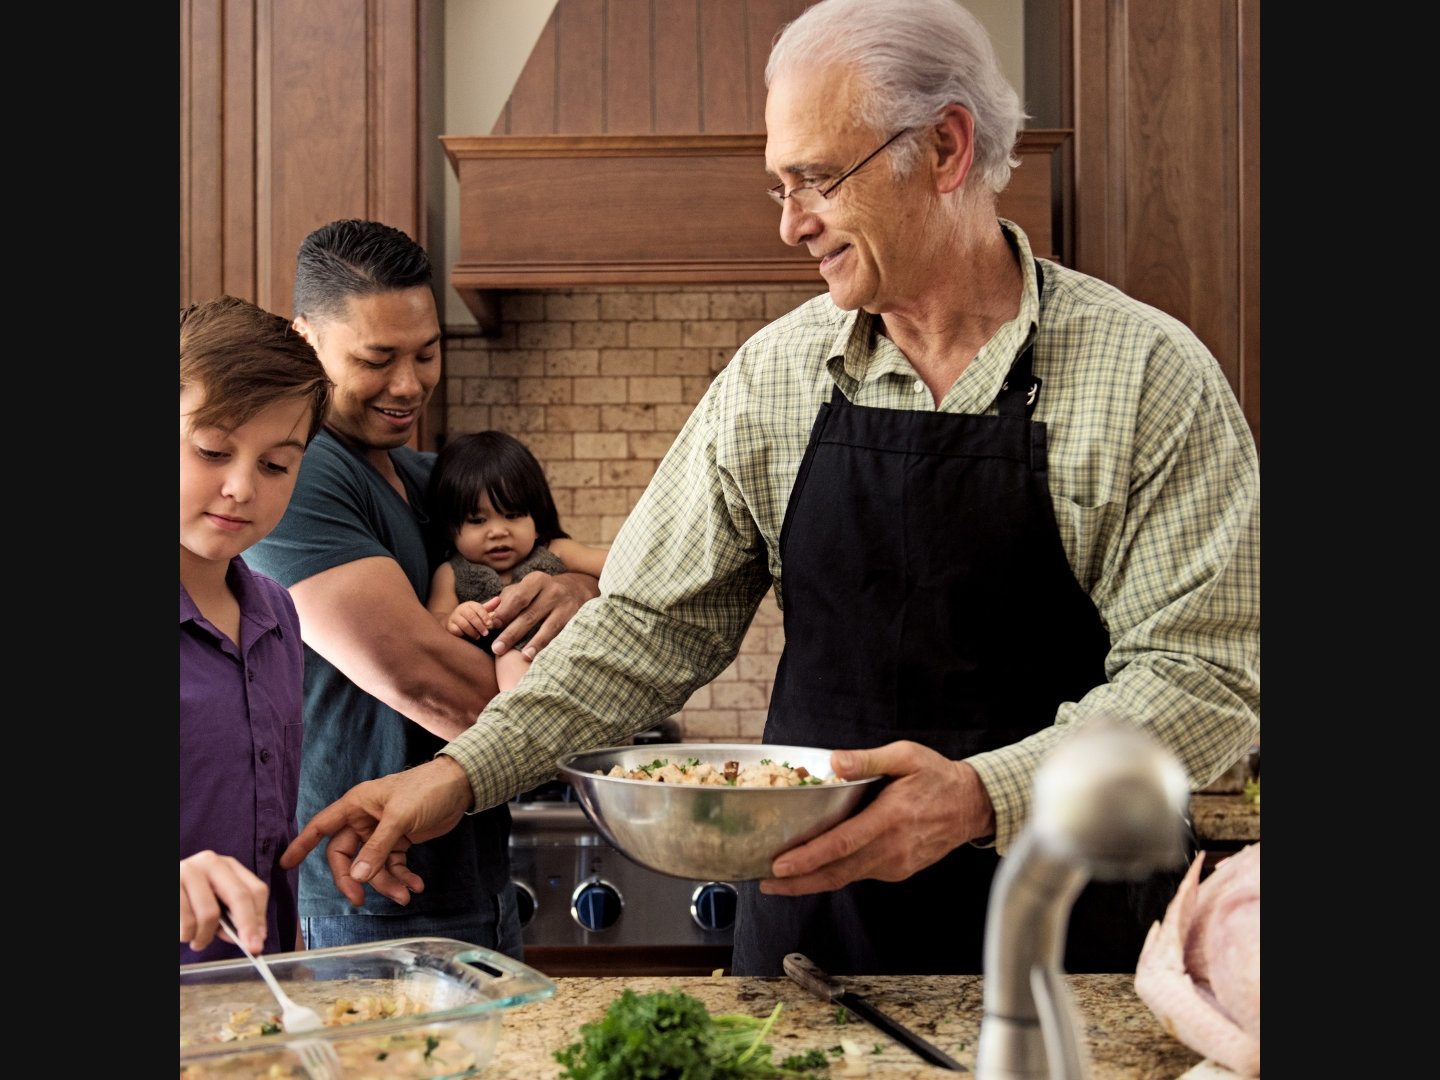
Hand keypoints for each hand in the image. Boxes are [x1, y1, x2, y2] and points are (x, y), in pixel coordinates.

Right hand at [181, 851, 268, 953]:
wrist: (161, 893)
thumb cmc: (188, 902)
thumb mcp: (213, 903)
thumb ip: (232, 917)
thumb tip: (253, 938)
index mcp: (227, 865)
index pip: (255, 889)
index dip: (260, 917)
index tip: (260, 940)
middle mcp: (210, 862)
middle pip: (239, 896)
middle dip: (247, 926)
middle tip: (251, 948)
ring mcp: (189, 871)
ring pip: (210, 914)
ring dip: (205, 937)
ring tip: (197, 940)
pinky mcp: (171, 885)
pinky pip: (187, 922)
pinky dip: (187, 935)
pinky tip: (184, 934)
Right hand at [281, 757, 474, 903]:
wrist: (459, 785)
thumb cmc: (426, 789)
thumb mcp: (401, 816)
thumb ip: (378, 846)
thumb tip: (358, 876)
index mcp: (356, 805)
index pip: (321, 827)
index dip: (302, 845)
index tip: (285, 864)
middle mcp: (365, 820)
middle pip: (346, 855)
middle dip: (354, 878)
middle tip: (361, 899)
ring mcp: (382, 832)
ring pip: (372, 865)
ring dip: (386, 883)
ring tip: (405, 895)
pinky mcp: (400, 840)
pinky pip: (392, 865)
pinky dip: (402, 877)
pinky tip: (415, 886)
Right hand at [446, 600, 497, 639]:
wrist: (455, 622)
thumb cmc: (471, 616)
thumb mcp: (481, 611)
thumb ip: (490, 607)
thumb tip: (499, 599)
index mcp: (470, 605)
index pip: (478, 608)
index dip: (485, 616)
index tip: (490, 623)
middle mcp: (461, 609)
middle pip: (471, 616)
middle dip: (480, 625)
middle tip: (486, 633)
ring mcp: (454, 617)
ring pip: (464, 624)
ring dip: (472, 632)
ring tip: (478, 637)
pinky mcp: (449, 625)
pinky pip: (456, 630)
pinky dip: (463, 634)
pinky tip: (468, 637)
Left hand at [488, 571, 598, 659]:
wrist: (575, 589)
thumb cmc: (539, 593)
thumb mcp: (524, 589)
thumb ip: (505, 600)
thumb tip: (487, 616)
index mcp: (536, 581)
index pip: (518, 597)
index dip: (506, 612)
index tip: (494, 626)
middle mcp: (552, 591)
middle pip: (530, 614)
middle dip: (512, 633)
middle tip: (497, 649)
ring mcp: (566, 605)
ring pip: (549, 626)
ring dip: (535, 642)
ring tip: (522, 655)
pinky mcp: (576, 618)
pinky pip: (562, 634)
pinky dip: (551, 645)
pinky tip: (542, 656)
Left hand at [758, 741, 995, 896]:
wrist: (972, 806)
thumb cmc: (937, 777)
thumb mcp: (906, 756)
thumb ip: (869, 760)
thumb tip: (836, 762)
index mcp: (890, 819)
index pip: (841, 844)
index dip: (808, 858)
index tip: (780, 866)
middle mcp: (891, 848)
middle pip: (837, 872)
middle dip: (798, 881)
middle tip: (765, 881)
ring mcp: (895, 864)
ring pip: (846, 877)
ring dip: (812, 882)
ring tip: (781, 880)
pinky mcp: (898, 870)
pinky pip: (860, 874)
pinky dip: (835, 875)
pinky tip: (816, 869)